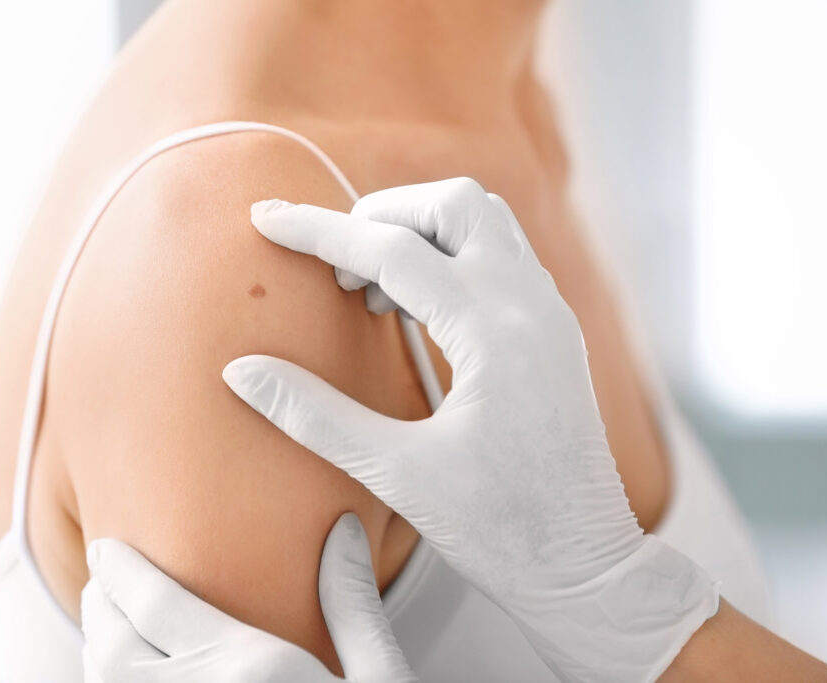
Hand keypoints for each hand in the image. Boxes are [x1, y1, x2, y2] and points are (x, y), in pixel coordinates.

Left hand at [81, 513, 415, 682]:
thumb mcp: (385, 680)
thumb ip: (352, 604)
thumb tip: (341, 526)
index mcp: (253, 672)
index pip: (158, 605)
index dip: (123, 571)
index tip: (106, 548)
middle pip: (115, 649)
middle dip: (101, 608)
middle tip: (102, 583)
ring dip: (97, 653)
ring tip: (107, 627)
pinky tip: (126, 682)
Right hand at [227, 178, 718, 681]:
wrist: (585, 566)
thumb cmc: (500, 529)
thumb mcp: (398, 473)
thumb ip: (315, 415)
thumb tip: (241, 371)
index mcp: (491, 332)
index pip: (393, 250)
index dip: (321, 232)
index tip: (266, 218)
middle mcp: (529, 305)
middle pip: (454, 204)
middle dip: (383, 214)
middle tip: (335, 269)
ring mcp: (549, 314)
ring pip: (485, 223)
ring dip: (421, 233)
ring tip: (372, 291)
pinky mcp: (554, 332)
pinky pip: (502, 258)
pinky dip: (452, 259)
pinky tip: (417, 310)